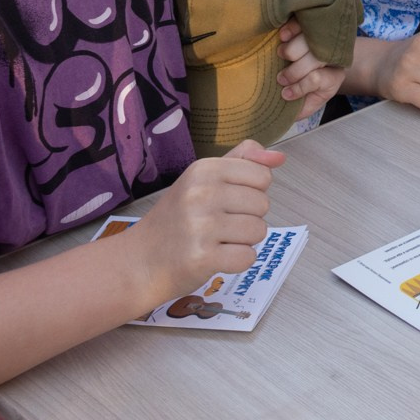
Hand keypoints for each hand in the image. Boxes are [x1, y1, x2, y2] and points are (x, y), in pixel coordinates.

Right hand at [131, 139, 284, 302]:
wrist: (140, 261)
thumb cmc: (177, 218)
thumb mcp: (202, 178)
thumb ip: (243, 161)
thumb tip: (279, 157)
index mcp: (203, 169)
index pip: (262, 176)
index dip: (252, 192)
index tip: (227, 201)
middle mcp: (201, 193)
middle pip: (263, 204)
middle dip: (248, 217)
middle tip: (218, 225)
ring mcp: (200, 226)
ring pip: (259, 231)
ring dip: (243, 240)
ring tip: (215, 240)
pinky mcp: (203, 257)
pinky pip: (248, 257)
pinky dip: (236, 262)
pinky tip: (215, 257)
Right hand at [275, 18, 346, 121]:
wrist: (320, 59)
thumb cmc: (311, 83)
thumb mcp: (312, 101)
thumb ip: (303, 110)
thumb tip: (287, 114)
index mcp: (335, 75)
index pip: (317, 78)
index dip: (299, 87)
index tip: (285, 94)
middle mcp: (334, 55)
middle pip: (314, 58)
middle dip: (293, 71)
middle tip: (281, 78)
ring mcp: (325, 37)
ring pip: (307, 39)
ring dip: (290, 50)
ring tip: (282, 57)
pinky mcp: (315, 22)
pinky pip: (302, 22)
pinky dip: (290, 29)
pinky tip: (283, 37)